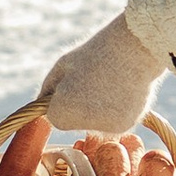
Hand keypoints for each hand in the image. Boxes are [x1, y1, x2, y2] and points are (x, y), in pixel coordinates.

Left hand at [37, 10, 158, 134]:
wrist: (136, 47)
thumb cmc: (94, 53)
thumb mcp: (62, 66)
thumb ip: (47, 89)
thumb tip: (40, 107)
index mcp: (63, 110)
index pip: (55, 117)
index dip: (63, 99)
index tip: (75, 81)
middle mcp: (83, 125)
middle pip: (75, 123)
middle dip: (80, 107)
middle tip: (94, 81)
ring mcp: (106, 128)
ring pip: (95, 123)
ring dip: (98, 109)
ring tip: (110, 83)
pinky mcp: (126, 126)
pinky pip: (113, 121)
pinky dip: (115, 110)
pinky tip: (122, 90)